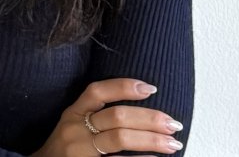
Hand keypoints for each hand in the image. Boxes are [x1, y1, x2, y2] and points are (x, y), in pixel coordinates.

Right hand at [31, 78, 184, 155]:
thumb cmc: (64, 148)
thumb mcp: (73, 126)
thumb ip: (96, 117)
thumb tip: (141, 113)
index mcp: (72, 113)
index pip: (97, 91)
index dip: (123, 87)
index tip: (151, 88)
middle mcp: (75, 129)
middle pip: (116, 117)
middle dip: (149, 118)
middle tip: (173, 123)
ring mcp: (80, 150)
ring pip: (120, 138)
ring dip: (151, 140)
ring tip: (173, 143)